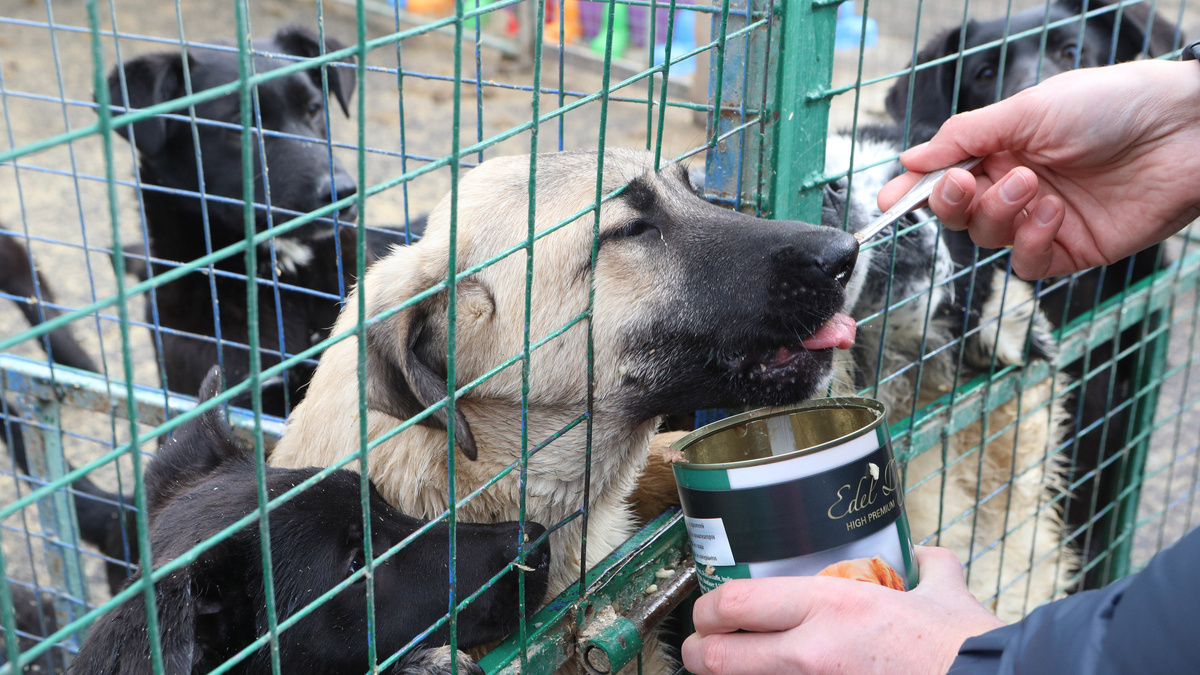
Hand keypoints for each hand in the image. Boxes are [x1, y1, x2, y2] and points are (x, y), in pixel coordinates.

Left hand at [681, 547, 1003, 674]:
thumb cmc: (967, 650)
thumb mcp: (944, 595)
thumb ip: (928, 570)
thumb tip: (928, 558)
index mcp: (832, 606)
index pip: (733, 603)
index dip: (707, 608)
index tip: (708, 610)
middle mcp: (812, 654)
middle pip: (715, 658)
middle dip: (698, 654)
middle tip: (703, 649)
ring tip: (732, 669)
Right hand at [878, 60, 1199, 279]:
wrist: (1183, 131)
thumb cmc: (1111, 104)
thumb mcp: (1027, 109)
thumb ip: (965, 136)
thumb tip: (911, 157)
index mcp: (1002, 147)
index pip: (943, 175)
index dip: (912, 190)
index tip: (888, 200)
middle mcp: (1016, 184)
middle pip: (957, 213)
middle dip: (950, 202)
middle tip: (961, 184)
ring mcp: (1042, 220)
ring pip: (987, 238)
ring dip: (998, 213)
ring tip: (1031, 184)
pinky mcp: (1070, 250)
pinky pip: (1026, 263)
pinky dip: (1029, 240)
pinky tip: (1053, 212)